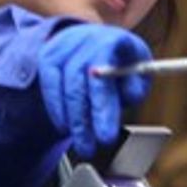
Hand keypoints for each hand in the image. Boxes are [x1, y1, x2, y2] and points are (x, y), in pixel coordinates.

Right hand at [36, 27, 150, 158]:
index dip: (103, 106)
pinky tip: (65, 126)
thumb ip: (135, 85)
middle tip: (90, 147)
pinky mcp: (48, 55)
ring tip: (81, 143)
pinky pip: (48, 86)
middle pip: (78, 80)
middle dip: (84, 120)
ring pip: (62, 86)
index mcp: (112, 40)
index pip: (103, 73)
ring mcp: (63, 45)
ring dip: (71, 120)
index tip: (106, 135)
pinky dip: (56, 110)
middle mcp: (84, 38)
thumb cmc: (122, 61)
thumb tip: (129, 96)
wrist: (97, 40)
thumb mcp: (138, 70)